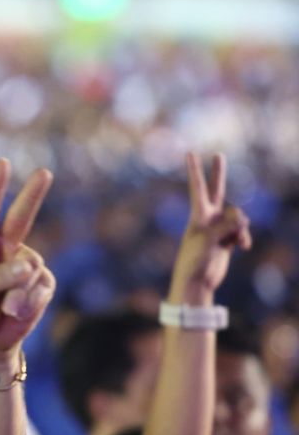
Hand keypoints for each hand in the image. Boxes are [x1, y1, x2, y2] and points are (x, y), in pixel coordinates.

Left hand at [0, 160, 55, 374]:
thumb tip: (26, 267)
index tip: (2, 165)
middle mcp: (0, 251)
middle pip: (19, 218)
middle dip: (32, 196)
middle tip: (44, 173)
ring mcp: (22, 266)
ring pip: (32, 265)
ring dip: (21, 291)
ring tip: (6, 309)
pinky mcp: (39, 284)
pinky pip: (42, 285)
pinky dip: (31, 301)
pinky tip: (17, 314)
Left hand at [172, 152, 251, 299]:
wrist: (197, 282)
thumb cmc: (195, 261)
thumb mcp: (209, 241)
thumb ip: (226, 225)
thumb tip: (242, 218)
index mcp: (199, 215)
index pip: (197, 188)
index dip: (195, 170)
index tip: (189, 152)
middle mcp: (208, 217)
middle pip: (217, 190)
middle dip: (218, 173)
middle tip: (218, 154)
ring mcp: (218, 227)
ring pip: (239, 217)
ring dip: (241, 228)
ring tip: (235, 242)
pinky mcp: (227, 238)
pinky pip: (242, 230)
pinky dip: (243, 237)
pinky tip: (242, 248)